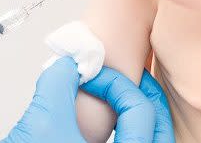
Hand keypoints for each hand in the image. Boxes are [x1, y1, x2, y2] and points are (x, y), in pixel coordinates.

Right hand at [3, 57, 174, 142]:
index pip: (141, 112)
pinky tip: (110, 119)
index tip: (89, 76)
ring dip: (141, 114)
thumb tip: (68, 65)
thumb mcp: (41, 123)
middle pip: (160, 129)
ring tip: (122, 94)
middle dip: (143, 94)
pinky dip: (130, 131)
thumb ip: (58, 83)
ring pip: (152, 142)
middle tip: (126, 77)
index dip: (115, 83)